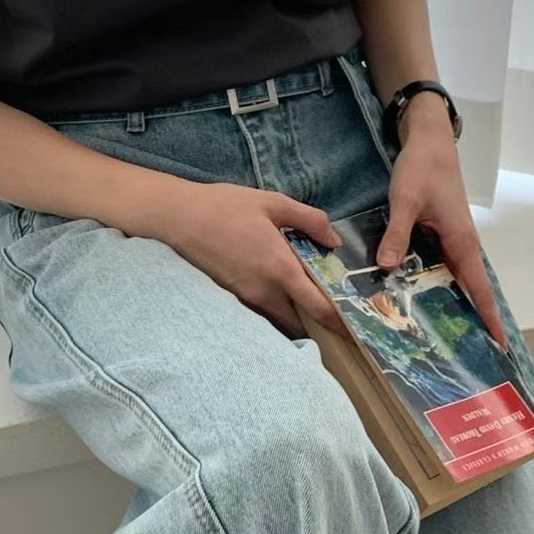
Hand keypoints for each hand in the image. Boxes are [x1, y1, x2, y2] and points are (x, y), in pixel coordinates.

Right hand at [154, 181, 351, 341]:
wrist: (178, 218)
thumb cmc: (225, 206)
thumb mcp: (273, 203)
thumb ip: (310, 220)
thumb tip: (334, 241)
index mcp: (280, 269)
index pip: (318, 308)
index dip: (339, 322)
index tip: (356, 330)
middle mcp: (264, 292)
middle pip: (300, 323)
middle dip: (318, 325)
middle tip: (336, 317)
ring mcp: (245, 298)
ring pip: (279, 320)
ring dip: (295, 318)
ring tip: (308, 304)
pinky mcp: (230, 297)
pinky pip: (260, 312)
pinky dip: (275, 309)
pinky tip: (278, 292)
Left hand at [376, 99, 507, 349]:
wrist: (428, 141)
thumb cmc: (422, 168)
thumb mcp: (405, 201)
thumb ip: (397, 235)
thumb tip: (387, 268)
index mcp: (462, 241)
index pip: (480, 289)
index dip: (489, 318)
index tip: (499, 346)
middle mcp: (462, 245)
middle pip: (470, 291)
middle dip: (471, 322)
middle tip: (466, 357)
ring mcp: (452, 240)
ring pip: (453, 280)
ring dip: (451, 305)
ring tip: (442, 338)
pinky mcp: (439, 234)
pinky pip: (440, 267)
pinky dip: (433, 285)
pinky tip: (417, 298)